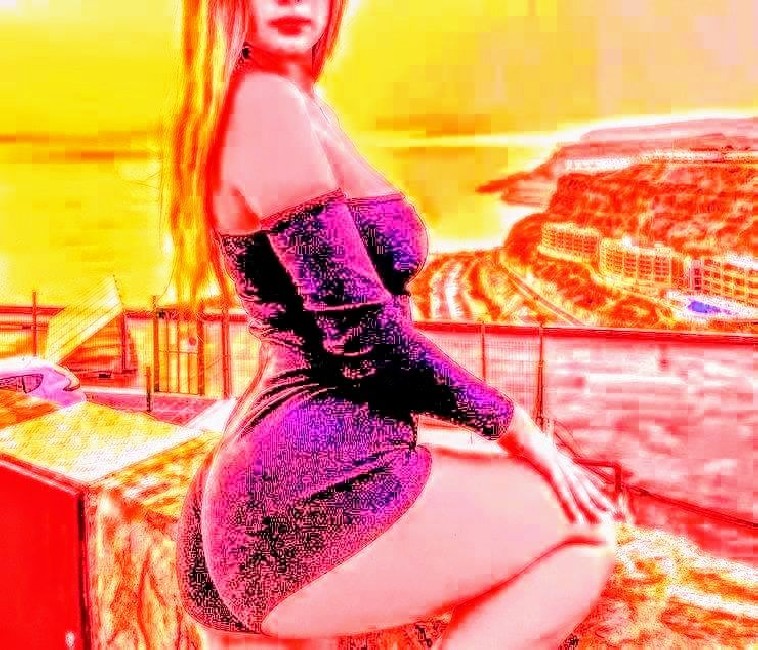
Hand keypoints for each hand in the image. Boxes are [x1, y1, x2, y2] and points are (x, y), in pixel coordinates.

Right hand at [498, 406, 615, 524]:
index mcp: (558, 456)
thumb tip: (526, 453)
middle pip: (584, 483)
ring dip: (590, 506)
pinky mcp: (549, 468)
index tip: (603, 492)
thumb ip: (531, 452)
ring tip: (602, 519)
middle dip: (599, 498)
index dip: (592, 484)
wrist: (513, 423)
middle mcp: (561, 461)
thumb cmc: (516, 433)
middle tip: (613, 511)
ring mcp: (557, 464)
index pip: (579, 473)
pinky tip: (577, 517)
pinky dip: (571, 505)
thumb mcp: (527, 446)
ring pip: (578, 490)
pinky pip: (562, 490)